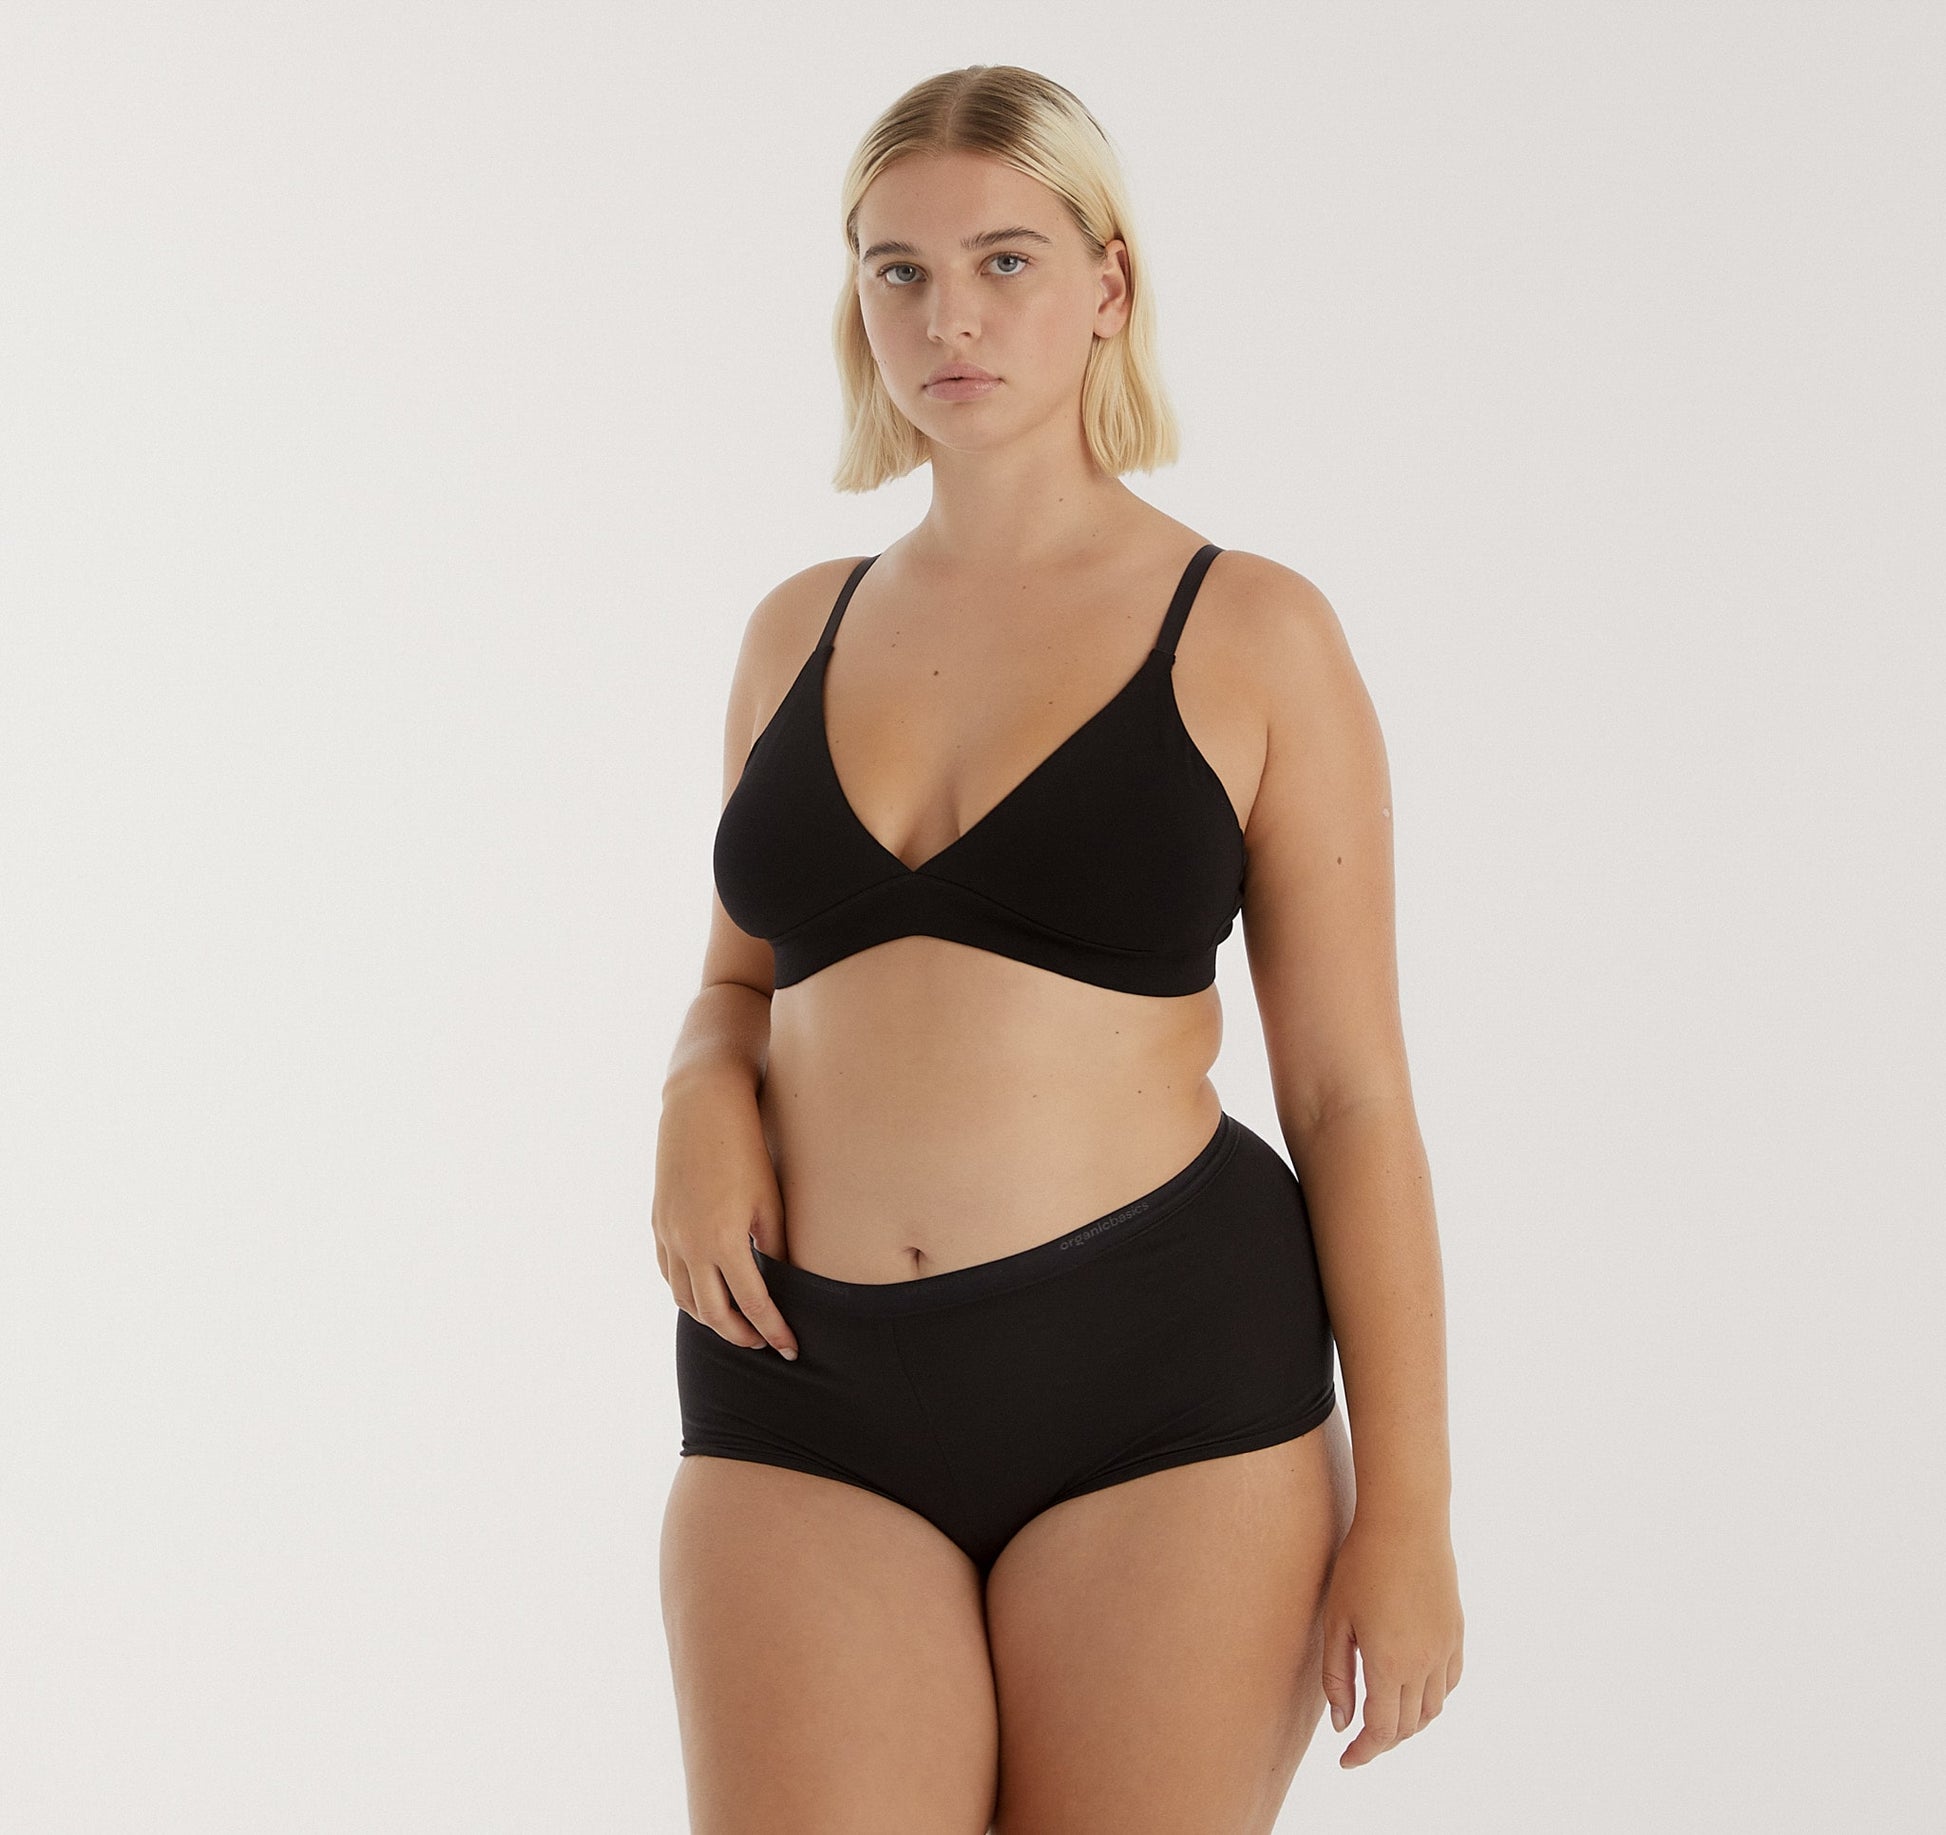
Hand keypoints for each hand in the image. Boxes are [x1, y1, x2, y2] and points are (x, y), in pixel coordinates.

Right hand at [653, 1077, 799, 1359]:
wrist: (701, 1105)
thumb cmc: (746, 1146)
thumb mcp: (770, 1199)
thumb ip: (776, 1246)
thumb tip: (786, 1282)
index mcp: (723, 1241)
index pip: (753, 1304)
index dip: (774, 1330)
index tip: (790, 1348)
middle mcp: (690, 1245)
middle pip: (713, 1313)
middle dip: (741, 1335)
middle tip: (764, 1342)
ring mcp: (669, 1235)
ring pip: (685, 1299)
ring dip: (711, 1319)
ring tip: (737, 1323)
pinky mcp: (658, 1222)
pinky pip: (668, 1273)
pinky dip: (686, 1293)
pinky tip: (704, 1292)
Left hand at [1320, 1510, 1463, 1767]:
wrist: (1406, 1521)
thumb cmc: (1362, 1564)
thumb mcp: (1337, 1620)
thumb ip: (1338, 1677)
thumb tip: (1342, 1723)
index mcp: (1390, 1664)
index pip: (1381, 1730)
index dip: (1363, 1752)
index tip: (1346, 1760)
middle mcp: (1424, 1664)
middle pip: (1408, 1726)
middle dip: (1382, 1740)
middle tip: (1358, 1740)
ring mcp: (1445, 1649)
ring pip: (1433, 1710)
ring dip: (1409, 1724)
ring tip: (1383, 1718)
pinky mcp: (1457, 1633)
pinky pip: (1450, 1683)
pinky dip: (1432, 1699)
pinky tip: (1414, 1692)